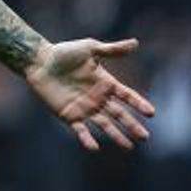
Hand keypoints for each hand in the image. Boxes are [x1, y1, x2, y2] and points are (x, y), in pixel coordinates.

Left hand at [24, 38, 155, 150]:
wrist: (39, 61)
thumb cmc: (64, 52)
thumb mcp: (90, 48)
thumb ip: (112, 49)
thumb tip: (135, 43)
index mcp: (105, 83)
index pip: (126, 96)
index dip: (138, 104)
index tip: (151, 113)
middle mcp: (98, 98)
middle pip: (119, 114)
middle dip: (132, 125)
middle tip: (145, 137)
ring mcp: (84, 108)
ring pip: (104, 125)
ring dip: (116, 136)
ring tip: (129, 147)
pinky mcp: (69, 115)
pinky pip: (80, 130)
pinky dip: (87, 139)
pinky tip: (94, 148)